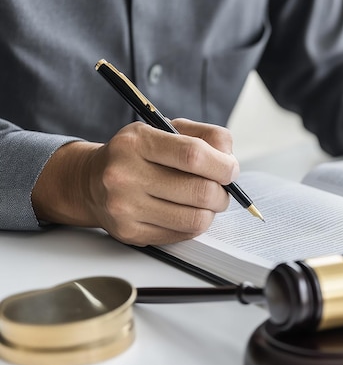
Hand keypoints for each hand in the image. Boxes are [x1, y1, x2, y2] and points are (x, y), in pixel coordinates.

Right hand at [33, 119, 237, 245]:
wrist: (91, 181)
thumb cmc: (138, 154)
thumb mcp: (166, 129)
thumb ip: (205, 136)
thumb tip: (230, 160)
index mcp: (137, 142)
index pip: (193, 155)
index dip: (222, 165)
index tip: (230, 170)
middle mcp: (125, 174)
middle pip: (199, 191)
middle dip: (222, 193)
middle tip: (221, 189)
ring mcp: (125, 207)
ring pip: (195, 219)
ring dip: (211, 212)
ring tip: (206, 202)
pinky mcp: (130, 232)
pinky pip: (182, 235)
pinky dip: (194, 225)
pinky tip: (186, 212)